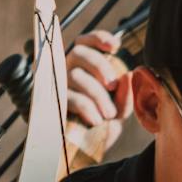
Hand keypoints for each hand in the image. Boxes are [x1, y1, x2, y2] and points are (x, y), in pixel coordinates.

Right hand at [65, 31, 132, 153]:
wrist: (92, 143)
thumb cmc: (107, 117)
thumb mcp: (122, 105)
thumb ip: (127, 92)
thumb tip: (127, 75)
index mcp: (87, 63)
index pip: (88, 41)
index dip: (99, 38)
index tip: (115, 46)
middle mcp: (70, 68)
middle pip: (79, 53)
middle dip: (99, 66)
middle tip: (113, 85)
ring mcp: (60, 83)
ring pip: (75, 75)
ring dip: (96, 94)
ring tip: (109, 114)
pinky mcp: (54, 101)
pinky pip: (69, 97)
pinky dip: (86, 107)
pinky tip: (96, 119)